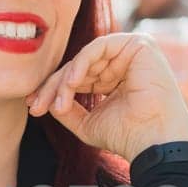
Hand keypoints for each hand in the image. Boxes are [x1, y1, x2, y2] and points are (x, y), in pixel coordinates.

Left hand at [26, 32, 187, 163]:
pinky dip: (81, 64)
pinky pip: (98, 48)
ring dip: (65, 81)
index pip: (78, 78)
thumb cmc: (127, 136)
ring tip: (58, 103)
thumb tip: (46, 100)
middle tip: (37, 105)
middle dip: (54, 86)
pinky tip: (72, 83)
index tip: (34, 106)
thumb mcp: (87, 123)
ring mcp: (131, 52)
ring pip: (84, 58)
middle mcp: (123, 64)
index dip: (53, 90)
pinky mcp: (138, 44)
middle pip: (78, 67)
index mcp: (114, 80)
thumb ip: (66, 108)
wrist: (153, 142)